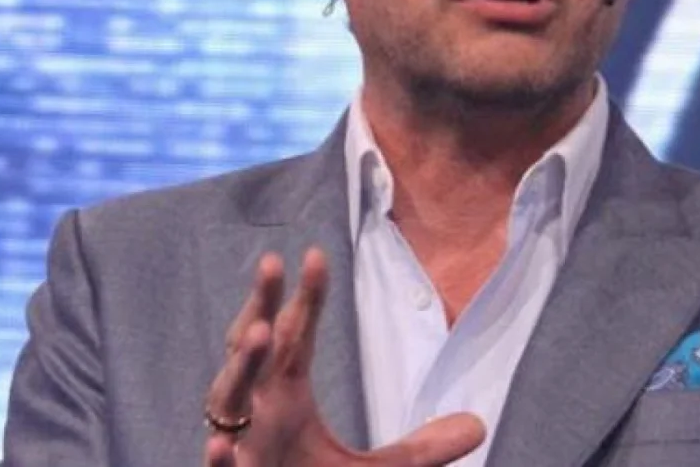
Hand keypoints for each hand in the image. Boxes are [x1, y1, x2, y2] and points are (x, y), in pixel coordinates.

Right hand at [202, 248, 484, 466]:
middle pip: (252, 348)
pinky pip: (221, 465)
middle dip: (259, 306)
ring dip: (240, 365)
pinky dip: (220, 455)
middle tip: (271, 262)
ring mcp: (240, 444)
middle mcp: (257, 409)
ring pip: (230, 396)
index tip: (317, 255)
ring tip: (258, 334)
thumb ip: (421, 450)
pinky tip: (222, 444)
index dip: (305, 296)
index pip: (294, 333)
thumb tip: (479, 426)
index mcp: (285, 394)